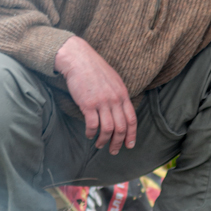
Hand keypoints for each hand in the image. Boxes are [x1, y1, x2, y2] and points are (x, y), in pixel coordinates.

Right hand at [54, 36, 136, 153]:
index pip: (132, 119)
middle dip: (118, 142)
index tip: (129, 145)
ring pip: (108, 129)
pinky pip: (93, 125)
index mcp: (123, 94)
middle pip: (121, 127)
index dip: (132, 134)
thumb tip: (120, 110)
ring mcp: (102, 102)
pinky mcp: (88, 104)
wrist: (78, 59)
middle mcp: (115, 99)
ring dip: (104, 140)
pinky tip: (89, 135)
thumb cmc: (94, 69)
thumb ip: (118, 95)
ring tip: (99, 145)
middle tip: (114, 151)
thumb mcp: (113, 80)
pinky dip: (91, 133)